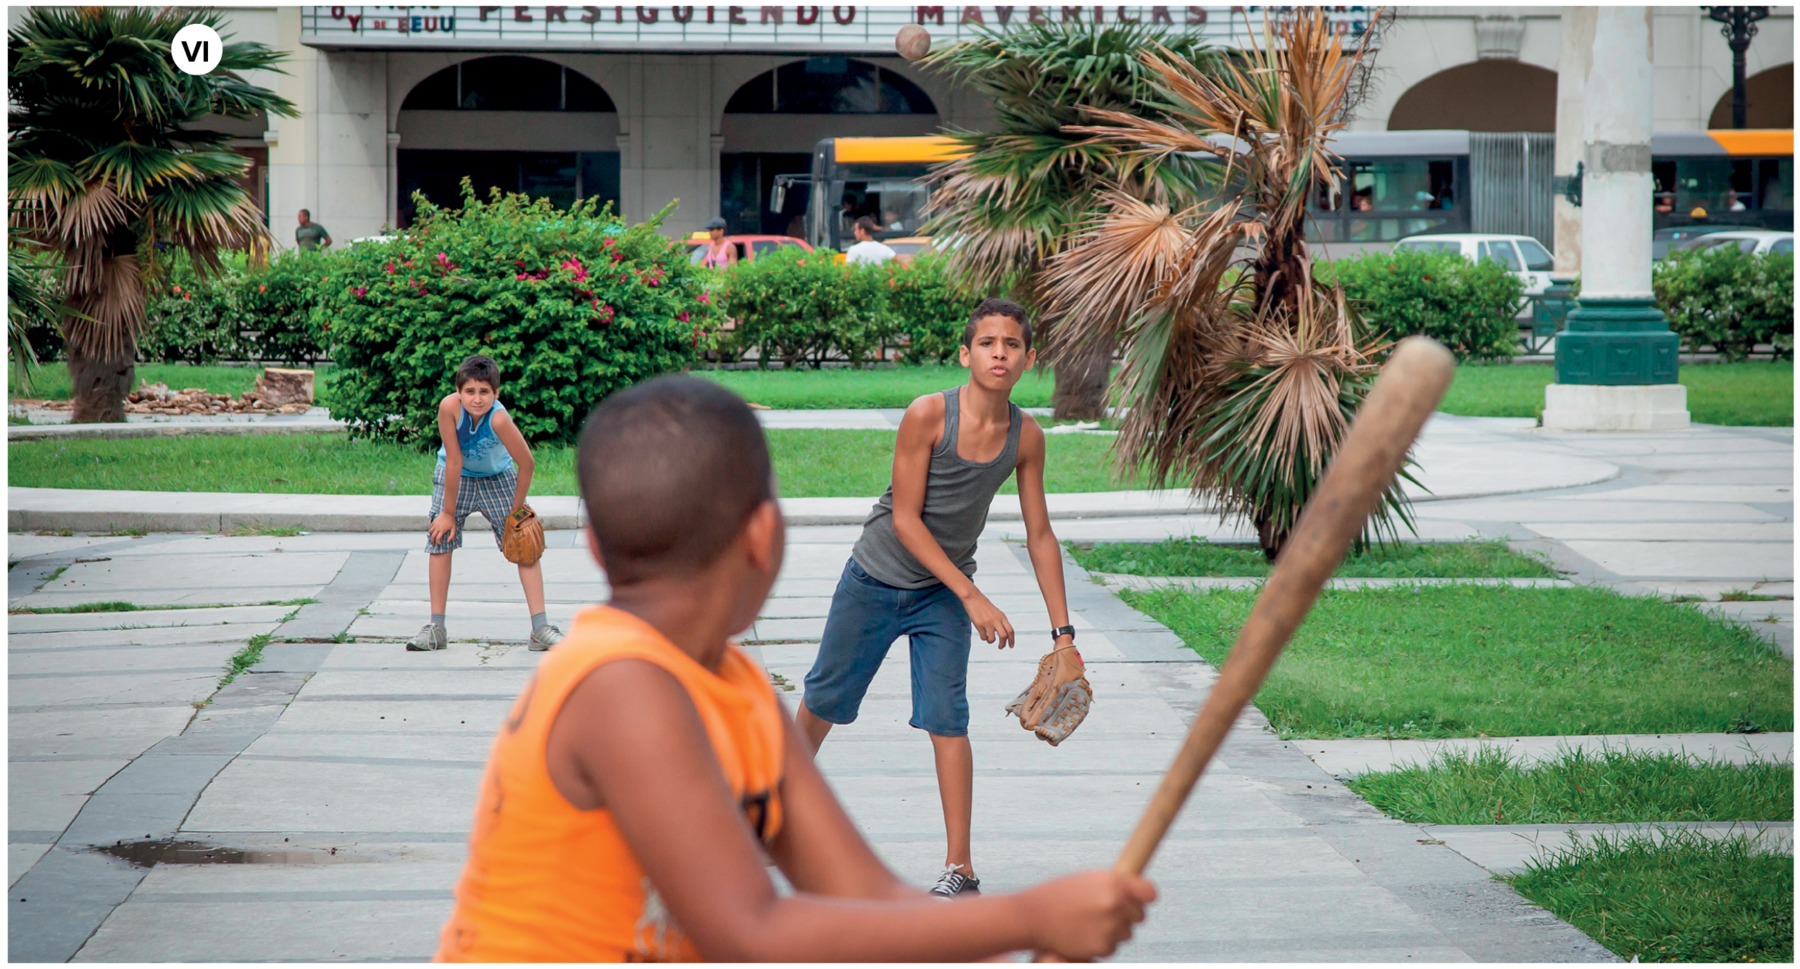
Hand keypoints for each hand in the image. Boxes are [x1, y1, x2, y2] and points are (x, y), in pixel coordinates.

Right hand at [429, 511, 456, 545]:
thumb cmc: (452, 521)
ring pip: (430, 532)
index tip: (440, 544)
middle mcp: (437, 528)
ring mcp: (435, 525)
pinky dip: (430, 531)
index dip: (438, 542)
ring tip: (431, 539)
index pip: (438, 539)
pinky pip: (430, 528)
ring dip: (430, 536)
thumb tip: (448, 541)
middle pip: (433, 537)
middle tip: (433, 544)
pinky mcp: (433, 522)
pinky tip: (431, 533)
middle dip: (432, 542)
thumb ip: (452, 536)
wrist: (448, 513)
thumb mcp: (454, 529)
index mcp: (442, 530)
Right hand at [961, 588, 1013, 649]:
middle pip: (1003, 636)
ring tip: (989, 639)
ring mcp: (988, 623)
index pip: (1010, 631)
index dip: (1012, 640)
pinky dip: (984, 638)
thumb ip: (1001, 622)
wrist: (974, 599)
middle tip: (1001, 647)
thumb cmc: (986, 607)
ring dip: (991, 641)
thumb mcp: (997, 613)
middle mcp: (996, 620)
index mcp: (1002, 617)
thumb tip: (1005, 636)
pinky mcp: (979, 625)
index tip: (1011, 646)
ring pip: (992, 639)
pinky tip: (983, 635)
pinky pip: (983, 637)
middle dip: (1003, 644)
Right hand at [1021, 870, 1155, 961]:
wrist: (1031, 916)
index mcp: (1114, 881)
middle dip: (1127, 915)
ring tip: (1088, 922)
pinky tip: (1082, 934)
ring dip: (1114, 930)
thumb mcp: (1087, 879)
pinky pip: (1112, 947)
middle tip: (1105, 912)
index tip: (1139, 900)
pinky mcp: (1102, 946)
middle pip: (1139, 915)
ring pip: (1126, 933)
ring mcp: (1110, 926)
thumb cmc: (1058, 894)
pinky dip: (1101, 943)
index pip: (1149, 892)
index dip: (1144, 897)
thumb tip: (1137, 894)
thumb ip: (1114, 885)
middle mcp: (1115, 903)